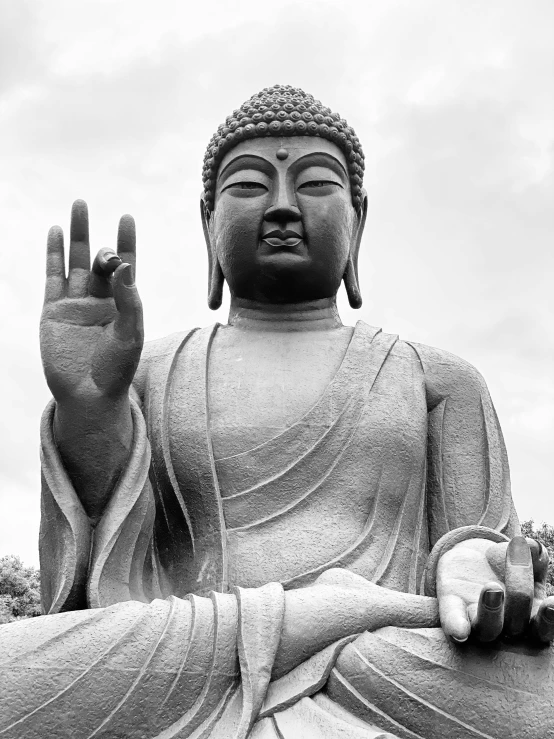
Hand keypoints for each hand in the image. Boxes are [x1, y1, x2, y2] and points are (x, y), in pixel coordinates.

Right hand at [40, 199, 142, 404]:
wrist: (88, 396)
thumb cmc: (116, 369)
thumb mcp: (130, 334)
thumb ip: (129, 299)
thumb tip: (124, 265)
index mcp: (123, 304)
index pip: (126, 265)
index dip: (126, 242)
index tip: (127, 218)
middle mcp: (100, 299)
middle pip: (101, 262)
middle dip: (103, 249)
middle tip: (106, 252)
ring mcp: (76, 303)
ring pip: (76, 261)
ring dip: (77, 234)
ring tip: (79, 205)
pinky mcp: (54, 310)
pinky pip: (53, 276)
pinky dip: (54, 254)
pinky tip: (55, 232)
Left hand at [437, 535, 553, 643]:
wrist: (472, 560)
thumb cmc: (506, 564)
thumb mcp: (523, 558)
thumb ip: (535, 555)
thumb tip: (535, 547)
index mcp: (529, 617)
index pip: (542, 627)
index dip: (548, 619)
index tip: (550, 603)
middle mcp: (505, 626)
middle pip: (516, 624)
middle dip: (517, 598)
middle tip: (517, 571)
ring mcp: (478, 621)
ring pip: (487, 629)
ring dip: (490, 611)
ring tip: (492, 588)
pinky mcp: (452, 609)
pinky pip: (453, 622)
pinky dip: (457, 627)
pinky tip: (460, 632)